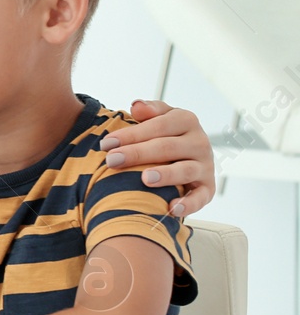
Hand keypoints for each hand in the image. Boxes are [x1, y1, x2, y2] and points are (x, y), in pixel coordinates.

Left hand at [98, 99, 214, 216]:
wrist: (187, 156)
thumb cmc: (163, 134)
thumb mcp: (159, 118)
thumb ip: (150, 110)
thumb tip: (136, 106)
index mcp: (186, 120)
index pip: (158, 125)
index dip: (132, 134)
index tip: (106, 143)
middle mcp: (199, 142)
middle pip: (167, 147)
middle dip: (137, 153)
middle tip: (112, 161)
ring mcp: (205, 166)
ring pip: (185, 170)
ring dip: (165, 175)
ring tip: (144, 179)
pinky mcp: (207, 188)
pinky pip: (200, 197)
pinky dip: (188, 204)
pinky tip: (171, 208)